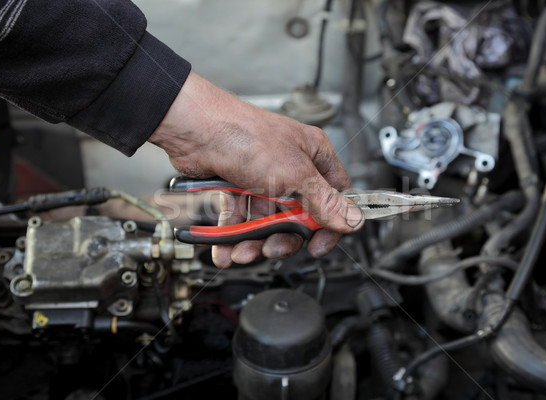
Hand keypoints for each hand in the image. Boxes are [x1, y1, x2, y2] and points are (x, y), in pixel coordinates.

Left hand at [149, 72, 363, 266]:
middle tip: (273, 248)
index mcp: (313, 157)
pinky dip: (232, 236)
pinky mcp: (236, 188)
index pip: (335, 197)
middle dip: (284, 238)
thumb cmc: (244, 135)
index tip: (318, 245)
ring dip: (254, 242)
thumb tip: (352, 220)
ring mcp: (262, 179)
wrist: (194, 130)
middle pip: (298, 217)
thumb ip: (324, 202)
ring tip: (242, 250)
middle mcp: (290, 168)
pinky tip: (224, 248)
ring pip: (266, 222)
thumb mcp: (294, 174)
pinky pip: (240, 219)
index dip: (329, 224)